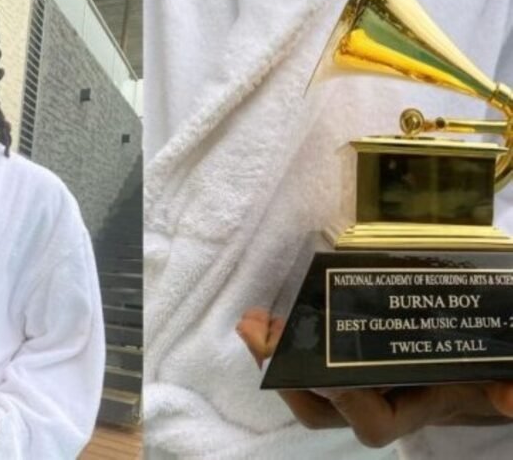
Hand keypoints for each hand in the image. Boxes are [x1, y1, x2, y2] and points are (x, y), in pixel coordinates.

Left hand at [237, 307, 512, 447]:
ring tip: (251, 323)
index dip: (346, 401)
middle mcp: (370, 404)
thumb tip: (511, 398)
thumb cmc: (474, 371)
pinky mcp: (336, 364)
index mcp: (407, 409)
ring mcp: (348, 387)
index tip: (324, 371)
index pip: (369, 419)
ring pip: (301, 387)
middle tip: (260, 335)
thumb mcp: (490, 377)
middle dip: (286, 376)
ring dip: (272, 358)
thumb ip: (502, 384)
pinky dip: (279, 343)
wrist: (464, 370)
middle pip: (318, 406)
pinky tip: (261, 318)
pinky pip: (300, 364)